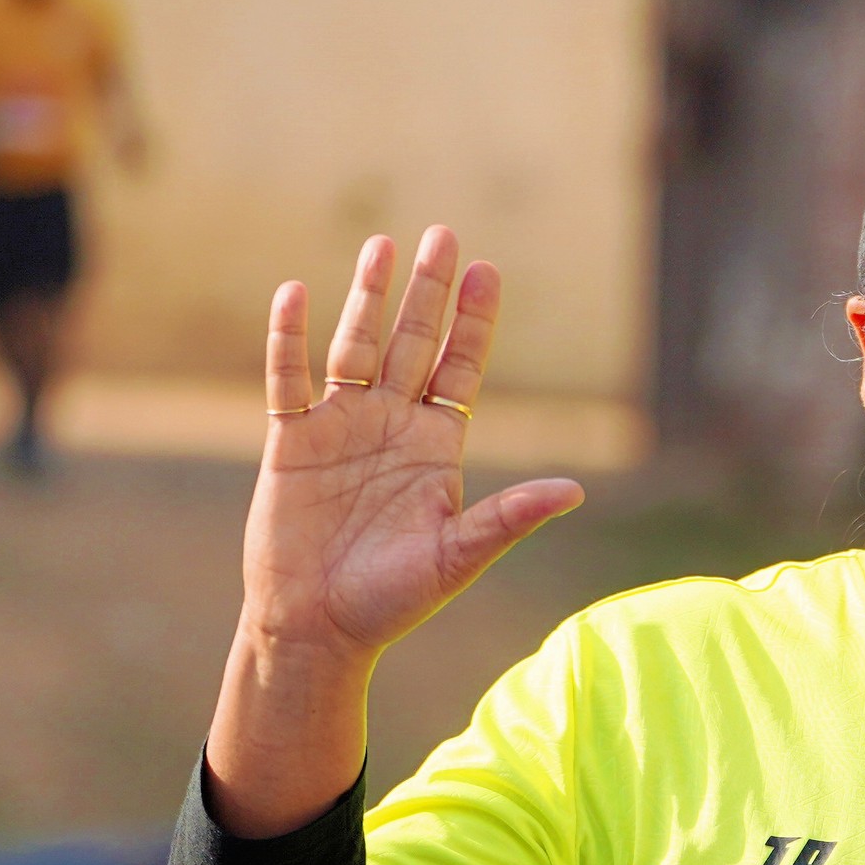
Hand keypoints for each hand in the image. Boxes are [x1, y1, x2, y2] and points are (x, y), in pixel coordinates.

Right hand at [209, 228, 582, 835]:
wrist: (316, 630)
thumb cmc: (392, 602)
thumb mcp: (458, 557)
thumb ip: (510, 517)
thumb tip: (576, 491)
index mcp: (437, 448)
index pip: (461, 369)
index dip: (474, 322)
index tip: (488, 270)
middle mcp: (391, 426)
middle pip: (414, 343)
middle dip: (429, 291)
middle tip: (444, 234)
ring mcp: (339, 428)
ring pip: (356, 347)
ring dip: (369, 298)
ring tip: (383, 244)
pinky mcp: (290, 441)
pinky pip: (288, 378)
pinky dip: (288, 338)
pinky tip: (294, 292)